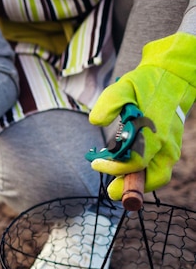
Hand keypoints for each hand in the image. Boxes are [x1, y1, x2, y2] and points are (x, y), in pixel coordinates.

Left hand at [89, 32, 195, 199]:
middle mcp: (166, 144)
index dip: (114, 168)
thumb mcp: (122, 87)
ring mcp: (171, 148)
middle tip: (109, 190)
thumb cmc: (144, 84)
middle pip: (151, 178)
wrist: (172, 78)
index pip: (135, 163)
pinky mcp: (171, 149)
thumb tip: (95, 121)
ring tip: (117, 186)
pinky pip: (160, 170)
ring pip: (158, 177)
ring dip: (138, 184)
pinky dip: (144, 176)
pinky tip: (127, 173)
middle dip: (128, 187)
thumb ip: (108, 103)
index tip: (96, 163)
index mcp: (154, 133)